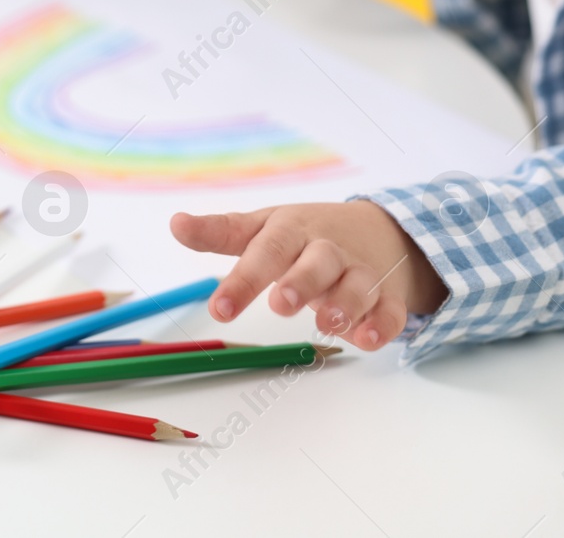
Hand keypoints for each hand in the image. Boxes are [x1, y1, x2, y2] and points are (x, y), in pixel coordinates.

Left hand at [170, 201, 447, 349]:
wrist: (378, 230)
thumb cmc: (305, 234)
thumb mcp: (262, 228)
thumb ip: (221, 231)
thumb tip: (175, 223)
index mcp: (291, 232)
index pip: (264, 252)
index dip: (242, 281)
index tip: (219, 310)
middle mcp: (327, 251)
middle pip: (317, 262)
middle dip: (301, 283)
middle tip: (280, 304)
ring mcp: (361, 273)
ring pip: (357, 286)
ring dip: (344, 304)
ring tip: (325, 322)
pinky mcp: (386, 297)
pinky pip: (388, 312)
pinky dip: (381, 325)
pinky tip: (366, 339)